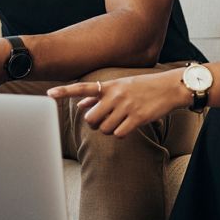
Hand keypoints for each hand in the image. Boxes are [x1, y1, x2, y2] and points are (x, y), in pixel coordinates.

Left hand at [47, 68, 191, 137]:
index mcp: (110, 85)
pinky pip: (118, 134)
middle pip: (90, 119)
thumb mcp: (122, 86)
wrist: (170, 87)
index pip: (83, 88)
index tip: (48, 94)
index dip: (65, 92)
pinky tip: (129, 125)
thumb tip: (81, 106)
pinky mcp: (137, 118)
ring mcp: (126, 106)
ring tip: (120, 121)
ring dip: (109, 129)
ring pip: (103, 129)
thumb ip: (100, 96)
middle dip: (94, 124)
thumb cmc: (144, 87)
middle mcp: (116, 95)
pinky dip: (121, 133)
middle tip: (104, 120)